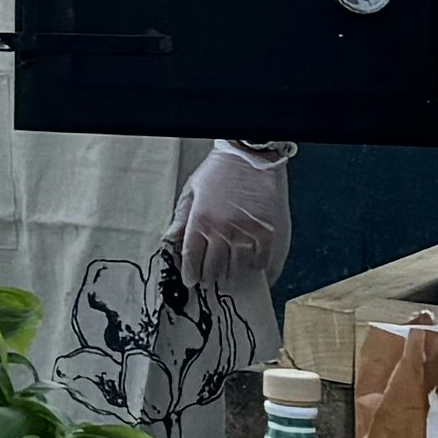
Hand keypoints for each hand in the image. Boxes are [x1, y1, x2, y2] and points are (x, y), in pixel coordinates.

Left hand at [170, 142, 293, 299]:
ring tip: (230, 271)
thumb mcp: (192, 191)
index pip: (191, 259)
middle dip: (210, 276)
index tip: (191, 281)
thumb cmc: (219, 171)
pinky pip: (262, 261)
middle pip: (213, 268)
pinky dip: (256, 266)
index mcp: (200, 221)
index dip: (190, 274)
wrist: (251, 156)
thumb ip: (181, 218)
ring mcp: (246, 233)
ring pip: (237, 269)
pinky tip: (252, 263)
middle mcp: (222, 231)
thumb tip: (169, 240)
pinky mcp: (268, 232)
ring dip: (233, 273)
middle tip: (210, 276)